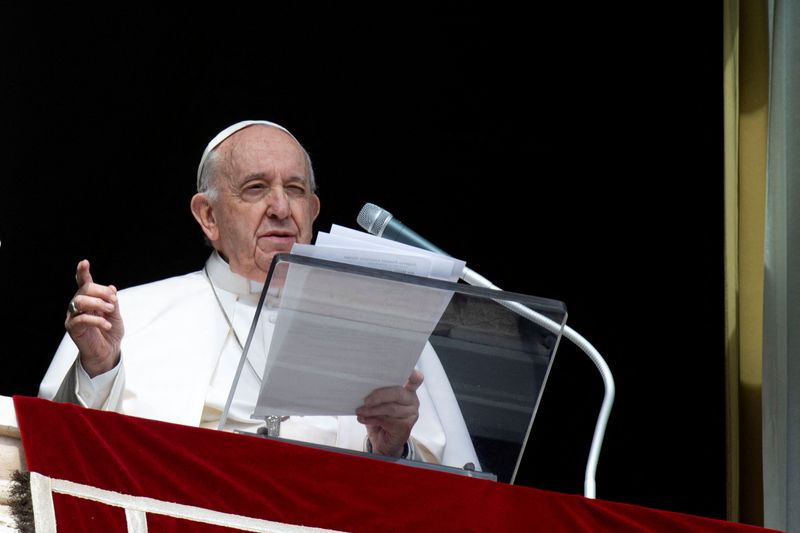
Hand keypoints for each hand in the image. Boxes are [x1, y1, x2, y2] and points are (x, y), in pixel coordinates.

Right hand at [64, 259, 123, 376]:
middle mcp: (78, 305)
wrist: (108, 351)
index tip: (84, 263)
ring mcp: (73, 316)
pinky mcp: (72, 328)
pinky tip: (106, 325)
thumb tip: (111, 288)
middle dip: (101, 292)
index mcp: (89, 299)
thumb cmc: (110, 331)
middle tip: (113, 301)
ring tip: (110, 311)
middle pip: (84, 289)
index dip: (82, 272)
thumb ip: (112, 302)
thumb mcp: (115, 314)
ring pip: (79, 301)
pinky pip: (80, 319)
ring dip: (98, 303)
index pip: (84, 283)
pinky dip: (96, 320)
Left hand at [356, 369, 422, 457]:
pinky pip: (387, 420)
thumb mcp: (380, 402)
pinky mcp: (405, 427)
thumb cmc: (382, 417)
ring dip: (372, 410)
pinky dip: (372, 419)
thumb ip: (379, 393)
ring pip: (391, 408)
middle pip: (398, 393)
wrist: (384, 441)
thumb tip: (363, 386)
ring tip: (360, 411)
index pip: (415, 380)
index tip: (406, 371)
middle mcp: (412, 401)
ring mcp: (411, 415)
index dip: (412, 374)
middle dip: (380, 395)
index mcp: (408, 390)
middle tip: (366, 400)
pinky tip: (363, 418)